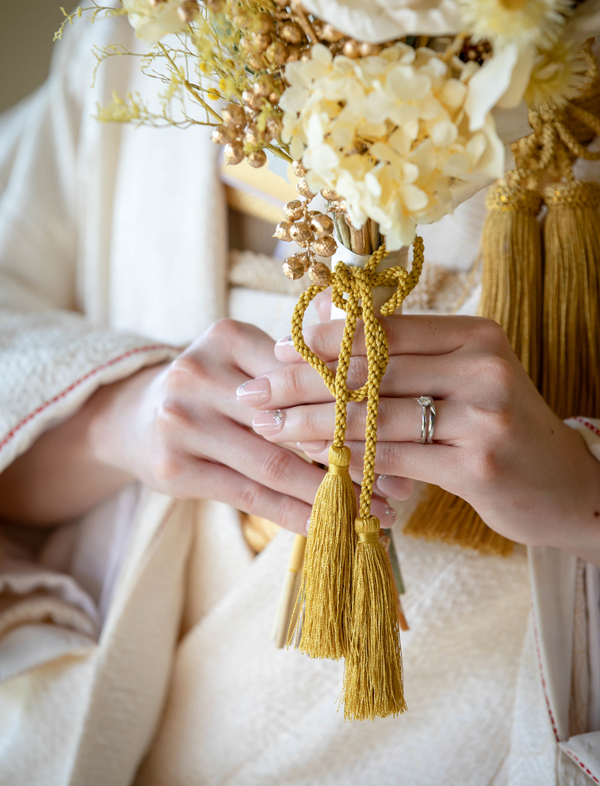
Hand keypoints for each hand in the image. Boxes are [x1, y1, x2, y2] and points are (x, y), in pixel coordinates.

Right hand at [89, 320, 392, 533]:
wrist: (130, 418)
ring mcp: (181, 422)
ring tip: (374, 514)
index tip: (402, 433)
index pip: (305, 374)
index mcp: (228, 336)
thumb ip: (299, 367)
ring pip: (275, 463)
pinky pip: (250, 494)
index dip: (356, 405)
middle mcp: (199, 373)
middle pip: (292, 420)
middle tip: (398, 486)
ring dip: (330, 494)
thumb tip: (380, 387)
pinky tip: (328, 525)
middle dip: (352, 455)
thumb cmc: (210, 389)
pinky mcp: (174, 467)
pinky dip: (293, 513)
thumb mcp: (244, 359)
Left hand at [237, 316, 599, 555]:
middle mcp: (481, 366)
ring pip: (375, 416)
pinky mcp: (477, 465)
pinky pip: (394, 459)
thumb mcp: (464, 380)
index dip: (323, 342)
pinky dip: (349, 461)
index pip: (382, 330)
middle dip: (302, 384)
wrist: (567, 487)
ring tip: (268, 429)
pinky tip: (314, 462)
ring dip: (312, 426)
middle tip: (253, 394)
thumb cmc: (500, 428)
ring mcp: (483, 415)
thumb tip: (321, 348)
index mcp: (474, 334)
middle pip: (371, 370)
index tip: (275, 354)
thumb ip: (407, 363)